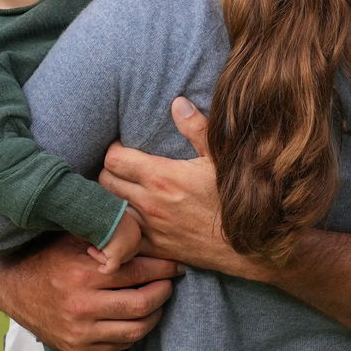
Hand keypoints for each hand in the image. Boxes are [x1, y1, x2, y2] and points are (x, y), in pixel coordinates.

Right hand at [0, 233, 179, 350]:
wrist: (12, 287)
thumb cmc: (48, 255)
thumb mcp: (73, 237)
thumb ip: (106, 235)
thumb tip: (147, 228)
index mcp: (82, 274)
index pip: (138, 273)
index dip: (163, 267)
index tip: (174, 262)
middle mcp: (81, 306)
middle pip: (143, 303)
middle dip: (165, 290)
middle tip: (171, 280)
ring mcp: (80, 332)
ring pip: (136, 329)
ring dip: (156, 313)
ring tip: (159, 298)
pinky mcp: (79, 349)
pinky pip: (121, 344)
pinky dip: (137, 330)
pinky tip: (140, 316)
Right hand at [89, 208, 141, 273]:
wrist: (100, 211)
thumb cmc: (103, 212)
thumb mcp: (112, 218)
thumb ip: (114, 226)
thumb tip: (110, 228)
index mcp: (135, 230)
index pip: (130, 245)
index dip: (118, 248)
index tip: (105, 246)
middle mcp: (134, 241)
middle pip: (125, 255)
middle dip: (111, 254)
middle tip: (94, 248)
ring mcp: (127, 250)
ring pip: (116, 260)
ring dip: (102, 256)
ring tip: (90, 249)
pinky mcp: (118, 256)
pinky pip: (112, 268)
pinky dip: (105, 269)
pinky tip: (100, 269)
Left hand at [98, 97, 256, 276]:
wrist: (246, 245)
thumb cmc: (233, 198)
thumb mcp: (220, 158)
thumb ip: (196, 128)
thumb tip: (178, 103)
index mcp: (161, 176)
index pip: (113, 159)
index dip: (114, 150)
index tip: (124, 148)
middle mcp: (149, 203)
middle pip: (105, 181)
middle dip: (110, 170)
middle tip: (123, 167)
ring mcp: (149, 228)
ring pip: (110, 208)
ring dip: (113, 197)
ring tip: (124, 190)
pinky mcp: (154, 247)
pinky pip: (122, 237)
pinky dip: (120, 227)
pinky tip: (128, 219)